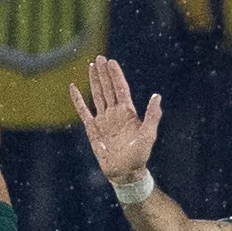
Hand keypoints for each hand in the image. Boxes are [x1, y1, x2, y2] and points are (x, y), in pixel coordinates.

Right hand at [70, 55, 160, 185]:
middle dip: (104, 73)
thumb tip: (157, 96)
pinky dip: (78, 100)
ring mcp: (103, 120)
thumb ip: (152, 116)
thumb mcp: (148, 135)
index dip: (116, 75)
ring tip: (91, 66)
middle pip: (108, 88)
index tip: (111, 62)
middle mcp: (115, 113)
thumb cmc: (139, 156)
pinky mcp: (93, 129)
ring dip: (94, 81)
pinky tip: (74, 88)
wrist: (125, 172)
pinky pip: (84, 111)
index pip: (120, 89)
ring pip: (97, 96)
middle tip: (99, 58)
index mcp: (128, 113)